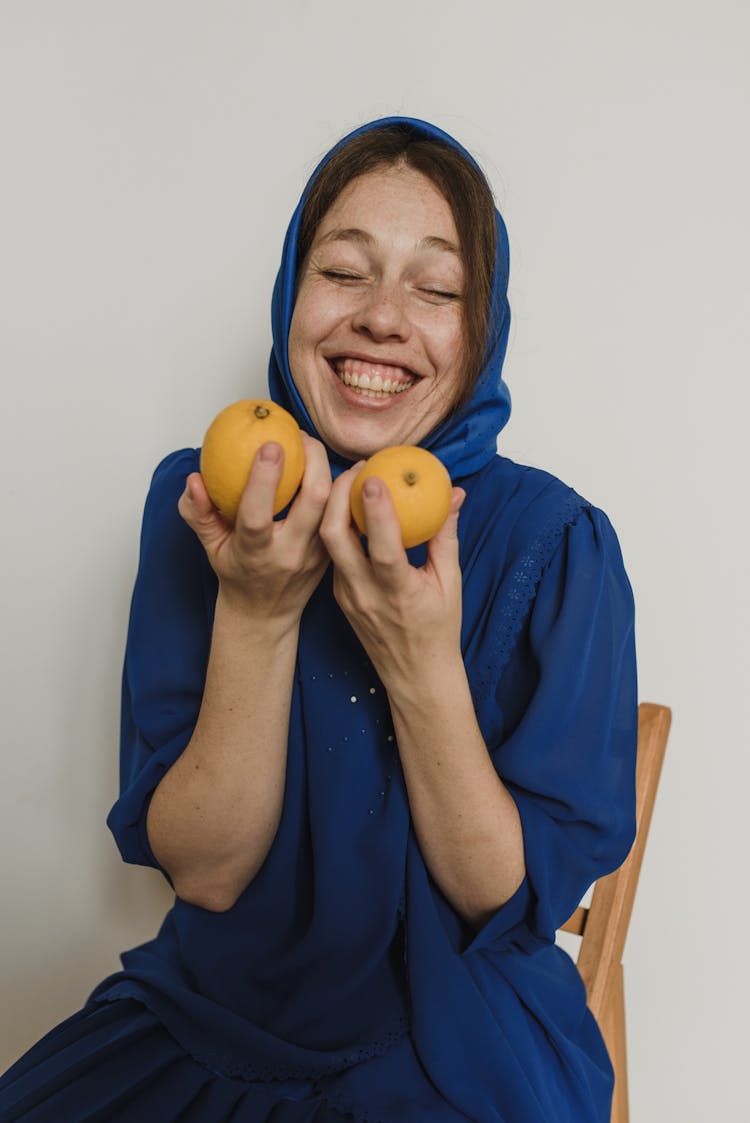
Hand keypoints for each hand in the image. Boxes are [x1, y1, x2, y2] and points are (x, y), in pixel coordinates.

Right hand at [179, 431, 331, 625]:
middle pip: (312, 501)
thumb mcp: (210, 546)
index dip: (264, 479)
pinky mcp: (333, 553)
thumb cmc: (237, 572)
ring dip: (333, 470)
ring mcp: (316, 555)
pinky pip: (344, 515)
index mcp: (255, 552)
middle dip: (313, 460)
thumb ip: (198, 512)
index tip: (270, 444)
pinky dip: (343, 487)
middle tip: (299, 435)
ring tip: (317, 446)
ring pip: (335, 506)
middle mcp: (289, 554)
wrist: (266, 613)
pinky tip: (343, 466)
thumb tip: (194, 479)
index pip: (258, 515)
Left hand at [318, 463, 465, 695]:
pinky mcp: (339, 596)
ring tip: (352, 480)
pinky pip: (334, 555)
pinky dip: (338, 527)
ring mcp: (347, 596)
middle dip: (338, 497)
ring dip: (334, 508)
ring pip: (329, 545)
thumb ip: (446, 536)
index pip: (382, 549)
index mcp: (398, 592)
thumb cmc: (438, 629)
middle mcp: (365, 594)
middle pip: (335, 539)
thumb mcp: (450, 583)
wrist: (413, 675)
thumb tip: (453, 493)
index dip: (376, 513)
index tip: (374, 478)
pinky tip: (349, 508)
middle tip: (358, 468)